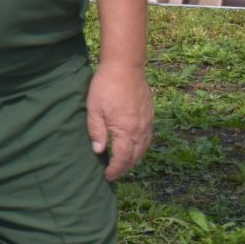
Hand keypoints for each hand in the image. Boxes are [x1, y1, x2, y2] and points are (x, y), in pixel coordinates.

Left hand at [86, 61, 152, 180]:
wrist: (125, 67)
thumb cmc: (106, 86)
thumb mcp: (94, 109)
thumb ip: (96, 132)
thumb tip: (98, 151)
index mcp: (125, 131)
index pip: (122, 158)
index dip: (115, 170)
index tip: (107, 176)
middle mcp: (140, 130)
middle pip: (135, 157)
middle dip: (125, 168)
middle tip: (115, 173)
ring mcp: (147, 123)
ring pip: (144, 149)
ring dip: (134, 159)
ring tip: (124, 164)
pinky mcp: (150, 116)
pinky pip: (148, 138)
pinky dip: (141, 148)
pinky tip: (135, 147)